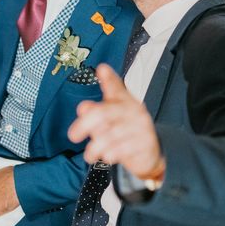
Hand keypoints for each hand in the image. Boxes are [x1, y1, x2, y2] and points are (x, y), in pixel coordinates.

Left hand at [67, 64, 163, 179]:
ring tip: (89, 154)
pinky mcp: (145, 144)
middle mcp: (134, 110)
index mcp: (125, 101)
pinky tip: (106, 157)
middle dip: (84, 126)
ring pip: (109, 135)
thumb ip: (96, 112)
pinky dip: (109, 155)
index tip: (101, 68)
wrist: (151, 155)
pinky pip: (121, 149)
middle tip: (73, 136)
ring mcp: (141, 127)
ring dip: (95, 147)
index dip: (109, 78)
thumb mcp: (110, 120)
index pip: (116, 87)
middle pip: (103, 114)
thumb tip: (83, 107)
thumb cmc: (126, 133)